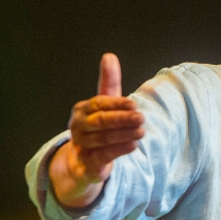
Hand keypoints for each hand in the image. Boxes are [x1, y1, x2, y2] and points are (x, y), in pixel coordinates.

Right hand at [49, 53, 144, 207]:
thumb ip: (109, 82)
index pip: (99, 104)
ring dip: (124, 135)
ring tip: (142, 132)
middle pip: (101, 121)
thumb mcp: (104, 104)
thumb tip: (109, 55)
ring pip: (104, 138)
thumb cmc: (97, 127)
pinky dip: (119, 150)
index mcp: (82, 109)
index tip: (134, 104)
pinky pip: (104, 155)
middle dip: (122, 119)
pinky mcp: (88, 163)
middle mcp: (78, 126)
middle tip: (141, 117)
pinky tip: (133, 146)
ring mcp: (81, 145)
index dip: (117, 104)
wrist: (83, 161)